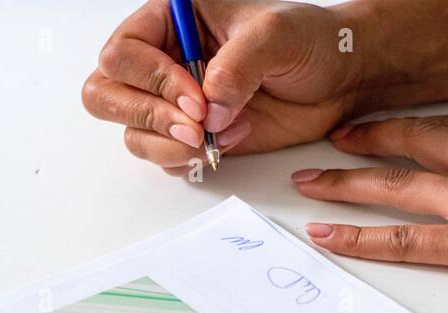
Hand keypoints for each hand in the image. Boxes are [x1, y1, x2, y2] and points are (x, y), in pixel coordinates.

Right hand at [83, 0, 362, 174]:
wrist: (340, 79)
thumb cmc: (311, 40)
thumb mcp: (277, 35)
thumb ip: (238, 64)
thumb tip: (207, 108)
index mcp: (170, 17)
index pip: (122, 53)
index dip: (153, 81)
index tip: (198, 99)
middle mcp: (162, 57)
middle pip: (106, 93)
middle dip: (146, 117)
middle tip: (194, 129)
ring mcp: (173, 100)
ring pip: (133, 132)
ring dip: (169, 145)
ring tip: (216, 138)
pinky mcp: (191, 133)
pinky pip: (162, 156)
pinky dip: (186, 160)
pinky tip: (226, 144)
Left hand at [293, 115, 447, 297]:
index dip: (426, 126)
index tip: (403, 124)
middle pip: (418, 145)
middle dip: (374, 140)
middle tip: (338, 140)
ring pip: (396, 188)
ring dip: (347, 184)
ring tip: (308, 184)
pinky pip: (400, 243)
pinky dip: (359, 240)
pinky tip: (327, 238)